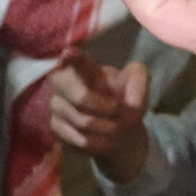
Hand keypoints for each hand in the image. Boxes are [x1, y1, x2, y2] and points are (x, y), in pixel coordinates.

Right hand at [48, 59, 156, 183]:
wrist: (120, 128)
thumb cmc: (126, 99)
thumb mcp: (139, 85)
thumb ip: (140, 83)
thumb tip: (132, 101)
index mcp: (87, 68)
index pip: (76, 60)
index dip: (71, 57)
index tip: (67, 53)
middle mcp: (65, 82)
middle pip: (80, 97)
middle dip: (105, 109)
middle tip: (118, 112)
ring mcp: (57, 104)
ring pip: (81, 120)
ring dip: (105, 127)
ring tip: (117, 128)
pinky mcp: (55, 125)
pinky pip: (73, 136)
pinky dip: (94, 141)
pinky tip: (102, 138)